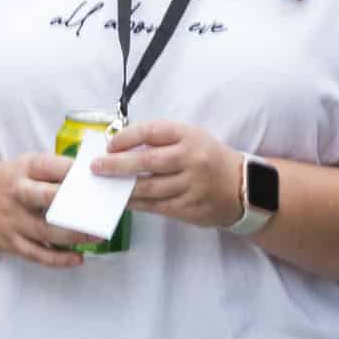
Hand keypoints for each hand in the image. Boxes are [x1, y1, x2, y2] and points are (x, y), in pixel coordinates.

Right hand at [0, 152, 91, 267]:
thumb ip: (55, 170)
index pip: (53, 167)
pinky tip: (77, 258)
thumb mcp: (25, 166)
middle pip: (48, 197)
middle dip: (76, 203)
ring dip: (74, 235)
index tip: (100, 176)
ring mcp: (12, 219)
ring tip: (98, 236)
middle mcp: (16, 193)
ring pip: (46, 231)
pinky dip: (58, 259)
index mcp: (24, 168)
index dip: (77, 172)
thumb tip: (95, 178)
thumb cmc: (8, 182)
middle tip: (102, 208)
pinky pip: (36, 254)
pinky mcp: (9, 242)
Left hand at [94, 119, 244, 229]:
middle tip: (96, 168)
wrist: (243, 186)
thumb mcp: (191, 139)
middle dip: (115, 165)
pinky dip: (137, 204)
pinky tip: (125, 201)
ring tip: (105, 187)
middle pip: (146, 161)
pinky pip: (156, 206)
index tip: (110, 145)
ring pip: (148, 188)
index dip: (126, 138)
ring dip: (122, 189)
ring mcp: (191, 185)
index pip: (150, 132)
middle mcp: (191, 159)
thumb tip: (121, 148)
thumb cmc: (208, 158)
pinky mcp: (189, 207)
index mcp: (189, 136)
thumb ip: (161, 141)